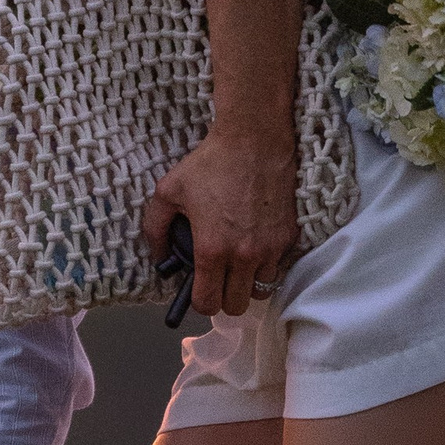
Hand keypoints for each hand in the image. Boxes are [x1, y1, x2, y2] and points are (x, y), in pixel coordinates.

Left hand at [142, 125, 298, 318]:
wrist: (254, 139)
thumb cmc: (210, 163)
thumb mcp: (168, 192)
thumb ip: (155, 228)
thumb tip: (159, 256)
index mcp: (213, 250)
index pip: (209, 303)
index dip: (200, 302)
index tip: (199, 290)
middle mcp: (245, 255)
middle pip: (237, 306)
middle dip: (225, 298)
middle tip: (218, 278)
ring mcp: (271, 248)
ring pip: (261, 289)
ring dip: (248, 282)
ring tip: (238, 261)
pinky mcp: (290, 236)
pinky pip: (278, 265)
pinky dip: (266, 263)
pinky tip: (255, 242)